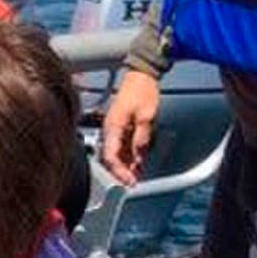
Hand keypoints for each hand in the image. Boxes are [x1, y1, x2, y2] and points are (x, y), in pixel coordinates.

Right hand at [100, 70, 159, 186]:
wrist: (141, 75)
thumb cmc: (142, 90)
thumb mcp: (146, 115)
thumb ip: (141, 138)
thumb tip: (138, 155)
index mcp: (113, 128)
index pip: (111, 157)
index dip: (119, 172)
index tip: (129, 181)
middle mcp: (110, 131)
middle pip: (111, 160)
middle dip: (121, 173)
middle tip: (132, 182)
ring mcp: (114, 130)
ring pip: (116, 155)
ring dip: (125, 166)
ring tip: (136, 176)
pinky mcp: (120, 128)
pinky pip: (121, 147)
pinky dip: (128, 157)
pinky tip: (136, 163)